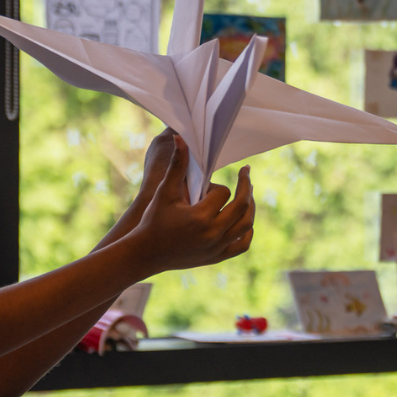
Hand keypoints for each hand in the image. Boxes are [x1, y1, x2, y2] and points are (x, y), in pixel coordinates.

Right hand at [129, 135, 254, 274]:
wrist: (146, 253)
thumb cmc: (154, 220)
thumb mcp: (165, 192)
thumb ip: (177, 165)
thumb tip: (181, 138)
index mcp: (200, 217)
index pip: (223, 193)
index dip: (216, 186)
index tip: (205, 187)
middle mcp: (212, 234)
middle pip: (242, 207)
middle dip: (245, 187)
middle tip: (246, 173)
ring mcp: (217, 248)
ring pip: (247, 226)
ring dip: (250, 207)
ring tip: (248, 194)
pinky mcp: (217, 258)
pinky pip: (242, 245)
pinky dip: (248, 231)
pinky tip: (245, 220)